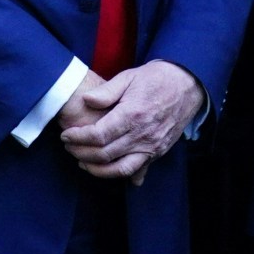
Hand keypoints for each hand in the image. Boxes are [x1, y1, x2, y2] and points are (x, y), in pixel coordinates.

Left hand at [59, 61, 204, 182]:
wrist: (187, 84)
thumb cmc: (155, 79)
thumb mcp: (128, 77)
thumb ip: (105, 91)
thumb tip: (86, 100)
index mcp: (132, 115)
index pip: (98, 135)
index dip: (77, 138)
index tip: (65, 135)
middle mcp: (143, 134)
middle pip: (105, 154)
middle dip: (81, 153)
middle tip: (69, 147)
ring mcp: (153, 146)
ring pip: (121, 169)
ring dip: (98, 170)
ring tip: (83, 162)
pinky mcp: (159, 151)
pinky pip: (139, 170)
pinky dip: (123, 175)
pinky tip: (108, 172)